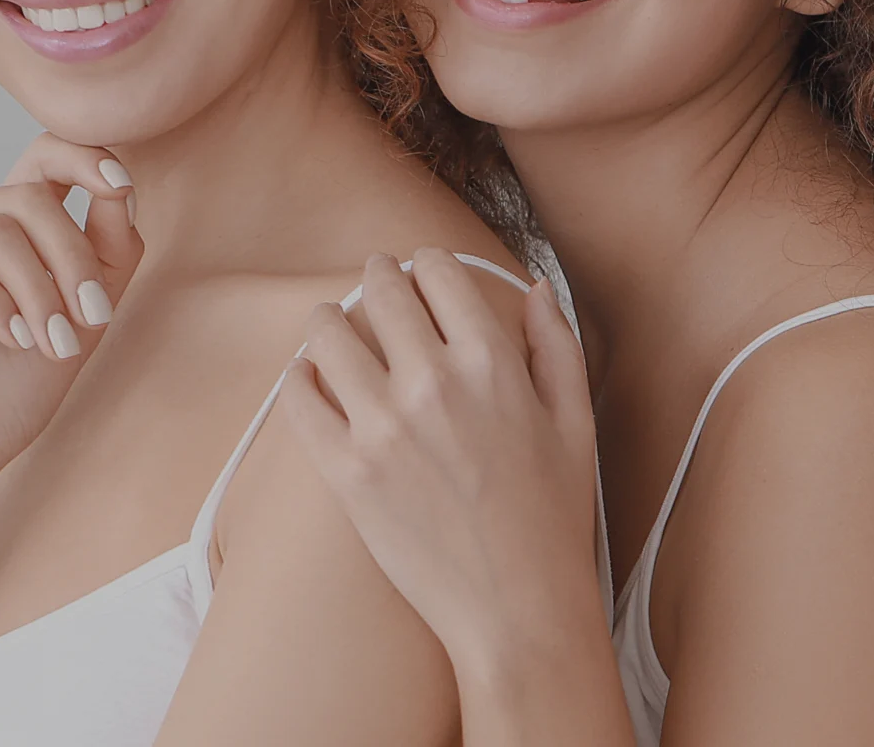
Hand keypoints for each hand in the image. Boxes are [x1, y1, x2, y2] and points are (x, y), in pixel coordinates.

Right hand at [0, 133, 143, 494]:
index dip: (85, 157)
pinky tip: (9, 338)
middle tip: (94, 319)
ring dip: (38, 292)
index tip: (120, 185)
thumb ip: (109, 251)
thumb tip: (120, 186)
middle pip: (31, 198)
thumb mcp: (84, 315)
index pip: (44, 155)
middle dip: (74, 260)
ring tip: (52, 344)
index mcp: (5, 221)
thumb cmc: (12, 389)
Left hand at [278, 249, 604, 669]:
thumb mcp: (575, 422)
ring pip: (328, 334)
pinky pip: (300, 400)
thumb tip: (536, 287)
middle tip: (372, 284)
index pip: (438, 272)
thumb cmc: (554, 518)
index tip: (419, 272)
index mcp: (493, 363)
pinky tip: (307, 377)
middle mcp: (433, 383)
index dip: (425, 264)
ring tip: (330, 327)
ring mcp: (383, 428)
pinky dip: (298, 378)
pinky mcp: (346, 473)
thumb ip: (556, 345)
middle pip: (379, 290)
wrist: (517, 610)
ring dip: (328, 321)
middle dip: (375, 278)